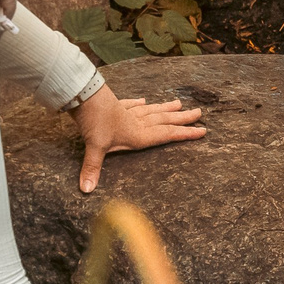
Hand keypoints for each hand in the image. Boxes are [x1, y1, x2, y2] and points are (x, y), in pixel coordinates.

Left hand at [73, 86, 205, 193]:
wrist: (81, 94)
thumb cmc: (92, 120)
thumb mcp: (93, 147)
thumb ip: (93, 168)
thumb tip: (87, 190)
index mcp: (137, 134)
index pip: (166, 134)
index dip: (185, 134)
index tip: (202, 131)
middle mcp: (135, 122)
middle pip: (163, 120)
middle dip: (182, 119)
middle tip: (199, 113)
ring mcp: (125, 112)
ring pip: (151, 111)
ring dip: (166, 108)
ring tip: (179, 104)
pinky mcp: (114, 105)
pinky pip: (129, 105)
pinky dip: (137, 103)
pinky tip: (143, 101)